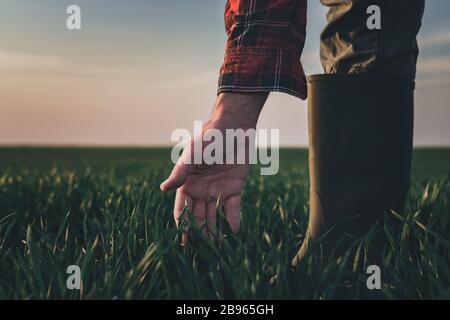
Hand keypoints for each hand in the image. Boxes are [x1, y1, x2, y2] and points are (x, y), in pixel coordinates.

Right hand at [160, 92, 267, 243]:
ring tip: (215, 248)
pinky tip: (233, 233)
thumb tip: (163, 189)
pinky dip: (232, 220)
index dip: (182, 226)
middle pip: (198, 217)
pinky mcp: (234, 188)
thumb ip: (180, 173)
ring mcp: (218, 190)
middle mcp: (201, 190)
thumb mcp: (193, 155)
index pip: (183, 209)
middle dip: (197, 234)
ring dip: (214, 231)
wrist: (234, 127)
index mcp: (187, 183)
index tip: (181, 243)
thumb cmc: (209, 138)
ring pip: (214, 216)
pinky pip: (232, 208)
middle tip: (199, 252)